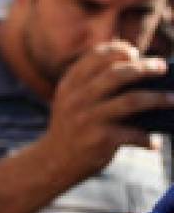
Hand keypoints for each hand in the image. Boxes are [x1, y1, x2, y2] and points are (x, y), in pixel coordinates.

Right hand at [33, 41, 167, 184]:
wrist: (52, 162)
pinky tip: (154, 143)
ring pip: (131, 100)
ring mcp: (87, 119)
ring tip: (172, 99)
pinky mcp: (99, 140)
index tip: (135, 53)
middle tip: (162, 68)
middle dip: (144, 68)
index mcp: (70, 84)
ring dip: (157, 99)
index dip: (119, 50)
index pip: (97, 56)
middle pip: (118, 74)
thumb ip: (93, 83)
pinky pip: (133, 134)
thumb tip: (144, 74)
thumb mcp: (72, 100)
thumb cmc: (73, 127)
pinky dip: (147, 138)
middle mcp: (77, 99)